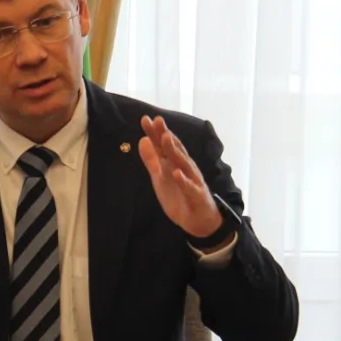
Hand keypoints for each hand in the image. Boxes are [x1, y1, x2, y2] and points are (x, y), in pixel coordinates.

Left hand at [138, 115, 222, 238]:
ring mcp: (192, 180)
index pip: (164, 145)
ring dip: (175, 151)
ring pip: (183, 164)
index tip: (145, 119)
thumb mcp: (160, 177)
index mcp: (174, 163)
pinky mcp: (196, 196)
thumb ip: (152, 159)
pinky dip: (183, 180)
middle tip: (157, 120)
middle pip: (174, 149)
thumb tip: (142, 140)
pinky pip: (189, 187)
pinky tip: (176, 173)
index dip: (156, 133)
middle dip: (166, 135)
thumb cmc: (179, 195)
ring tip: (166, 138)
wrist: (198, 220)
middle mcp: (184, 168)